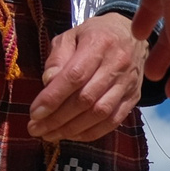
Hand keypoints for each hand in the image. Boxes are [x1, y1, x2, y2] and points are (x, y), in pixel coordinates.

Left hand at [29, 11, 145, 140]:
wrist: (133, 36)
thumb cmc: (95, 35)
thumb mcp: (72, 36)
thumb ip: (58, 57)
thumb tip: (48, 83)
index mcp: (99, 44)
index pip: (75, 76)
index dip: (54, 97)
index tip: (34, 113)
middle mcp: (118, 64)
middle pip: (86, 99)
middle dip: (58, 118)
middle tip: (35, 128)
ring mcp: (128, 83)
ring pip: (100, 113)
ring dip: (72, 129)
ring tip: (50, 135)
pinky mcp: (134, 97)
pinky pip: (114, 121)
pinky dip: (92, 132)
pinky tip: (72, 135)